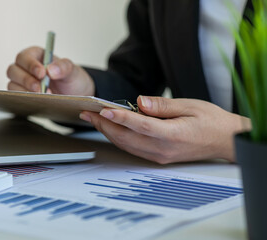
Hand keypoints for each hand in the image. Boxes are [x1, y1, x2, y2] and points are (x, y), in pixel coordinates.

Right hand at [7, 46, 94, 95]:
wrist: (74, 95)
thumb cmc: (71, 79)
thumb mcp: (72, 71)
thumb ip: (64, 67)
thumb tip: (51, 70)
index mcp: (36, 55)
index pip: (25, 57)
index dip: (30, 65)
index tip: (42, 73)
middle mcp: (26, 67)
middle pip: (13, 70)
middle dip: (27, 80)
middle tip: (41, 88)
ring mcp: (22, 82)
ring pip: (12, 84)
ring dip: (26, 91)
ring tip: (44, 96)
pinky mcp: (22, 94)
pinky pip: (16, 96)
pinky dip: (25, 99)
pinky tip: (37, 101)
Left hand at [79, 96, 250, 163]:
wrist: (224, 141)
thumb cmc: (211, 121)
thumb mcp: (190, 106)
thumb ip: (162, 105)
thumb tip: (139, 101)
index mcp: (173, 135)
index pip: (141, 126)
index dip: (120, 118)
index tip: (103, 110)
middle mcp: (162, 149)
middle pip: (126, 138)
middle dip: (104, 125)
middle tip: (87, 112)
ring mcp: (159, 156)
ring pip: (126, 145)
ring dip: (107, 132)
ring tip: (92, 119)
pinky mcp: (157, 157)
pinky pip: (132, 148)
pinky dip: (118, 137)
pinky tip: (110, 128)